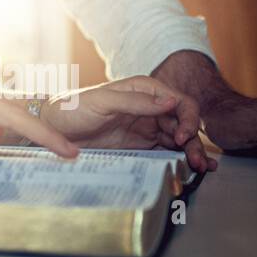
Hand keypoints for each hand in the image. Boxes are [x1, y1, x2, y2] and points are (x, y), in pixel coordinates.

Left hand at [40, 76, 216, 172]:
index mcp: (144, 89)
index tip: (181, 136)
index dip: (188, 118)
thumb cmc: (73, 108)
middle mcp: (149, 106)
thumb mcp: (102, 102)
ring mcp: (147, 126)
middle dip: (194, 140)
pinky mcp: (141, 144)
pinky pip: (167, 150)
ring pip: (179, 138)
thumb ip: (136, 101)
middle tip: (200, 161)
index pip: (179, 101)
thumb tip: (170, 102)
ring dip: (193, 151)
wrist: (53, 130)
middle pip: (183, 122)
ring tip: (203, 167)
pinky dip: (182, 157)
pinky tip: (195, 166)